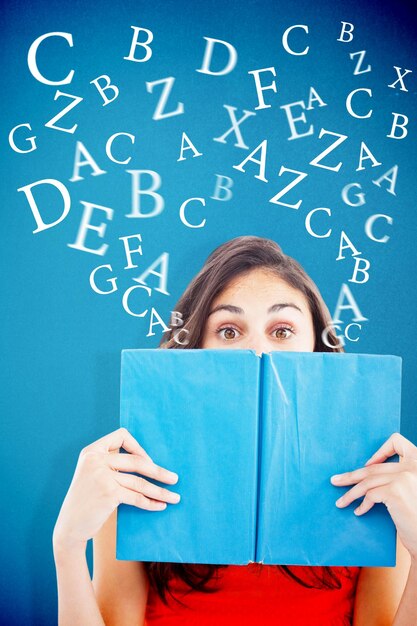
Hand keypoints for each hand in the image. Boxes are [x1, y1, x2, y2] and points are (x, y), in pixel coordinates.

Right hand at [53, 427, 180, 549]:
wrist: (69, 527)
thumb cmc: (87, 500)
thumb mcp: (93, 474)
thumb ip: (111, 464)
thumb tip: (149, 462)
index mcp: (91, 451)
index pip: (121, 436)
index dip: (138, 447)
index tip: (148, 461)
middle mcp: (95, 460)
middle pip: (136, 461)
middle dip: (158, 471)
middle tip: (175, 479)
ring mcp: (102, 476)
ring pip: (140, 481)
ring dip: (160, 490)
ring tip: (175, 497)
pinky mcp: (108, 493)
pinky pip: (136, 496)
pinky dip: (151, 502)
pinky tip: (160, 506)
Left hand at [330, 432, 416, 559]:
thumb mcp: (411, 491)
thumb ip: (398, 478)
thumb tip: (367, 472)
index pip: (399, 442)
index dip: (381, 450)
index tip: (368, 464)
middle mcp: (413, 467)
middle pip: (375, 468)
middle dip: (352, 476)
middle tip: (336, 480)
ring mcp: (404, 478)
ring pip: (368, 481)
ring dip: (351, 493)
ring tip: (340, 502)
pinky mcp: (395, 491)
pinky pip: (370, 495)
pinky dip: (362, 504)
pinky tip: (359, 512)